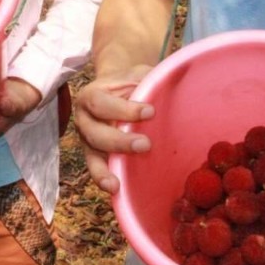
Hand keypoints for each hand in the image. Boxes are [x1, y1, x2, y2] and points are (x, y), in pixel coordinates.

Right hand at [73, 65, 154, 193]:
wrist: (117, 90)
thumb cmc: (130, 84)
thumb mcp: (138, 75)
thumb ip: (150, 78)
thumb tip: (180, 76)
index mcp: (91, 95)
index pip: (101, 103)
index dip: (124, 109)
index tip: (150, 111)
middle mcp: (84, 118)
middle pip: (95, 133)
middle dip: (119, 141)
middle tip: (145, 145)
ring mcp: (88, 140)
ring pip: (92, 155)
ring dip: (106, 169)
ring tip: (116, 183)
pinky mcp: (95, 156)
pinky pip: (96, 169)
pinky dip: (103, 179)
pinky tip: (115, 189)